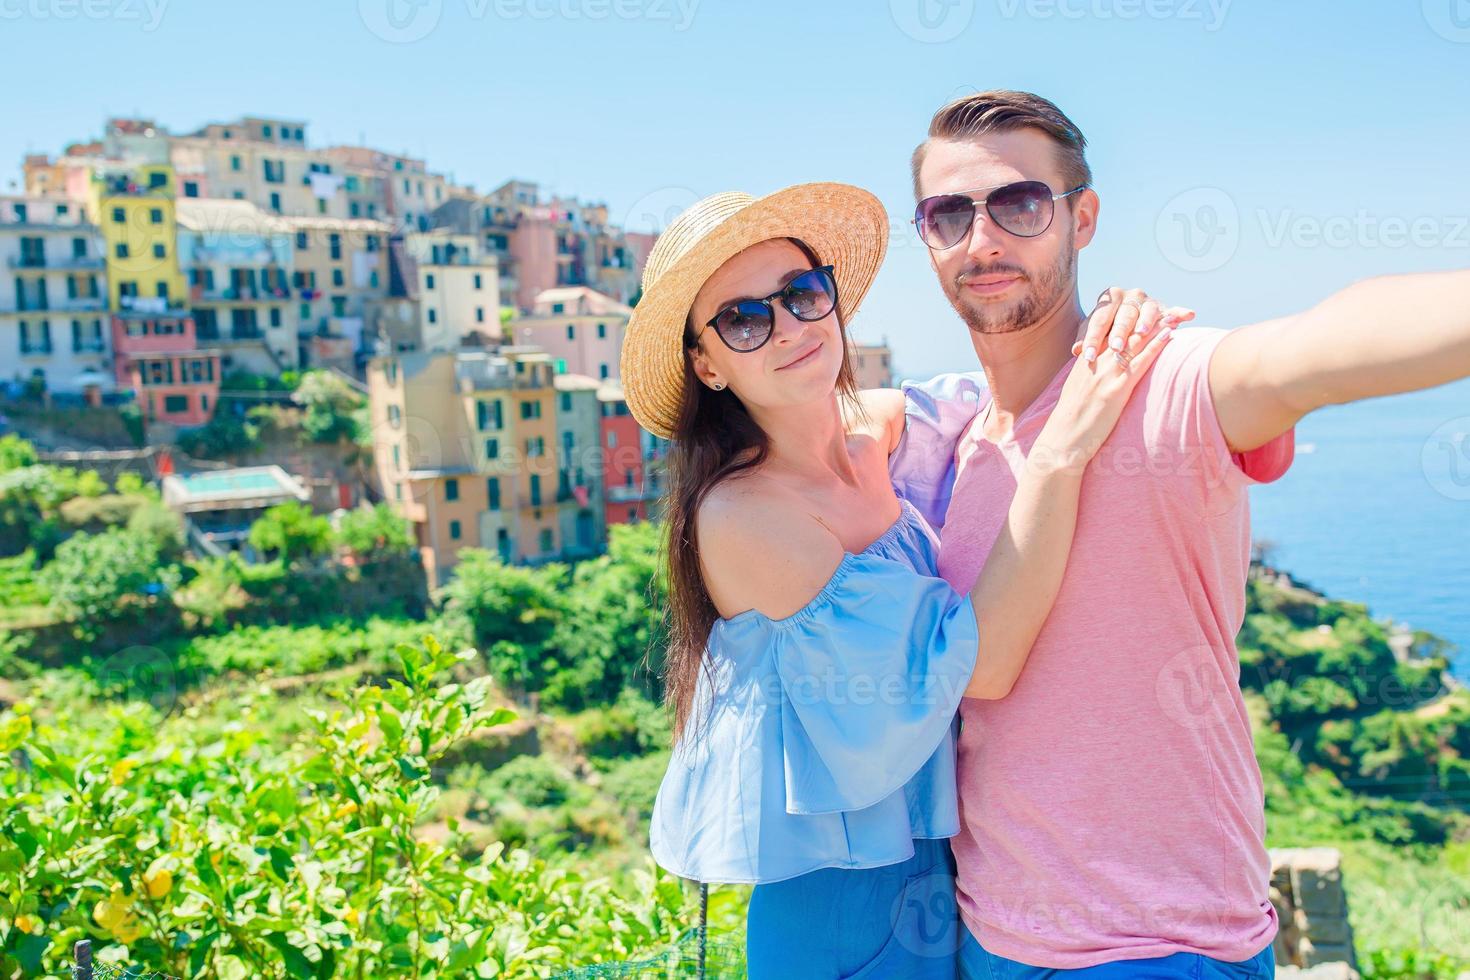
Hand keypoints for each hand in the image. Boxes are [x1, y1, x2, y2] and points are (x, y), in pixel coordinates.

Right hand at [1032, 315, 1176, 471]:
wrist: (1062, 442)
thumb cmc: (1071, 424)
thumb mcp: (1078, 394)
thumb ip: (1090, 379)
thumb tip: (1101, 375)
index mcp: (1086, 362)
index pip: (1110, 334)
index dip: (1129, 321)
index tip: (1145, 310)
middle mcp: (1094, 363)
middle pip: (1124, 333)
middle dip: (1144, 318)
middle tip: (1165, 305)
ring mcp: (1105, 375)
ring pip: (1133, 343)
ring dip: (1156, 327)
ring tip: (1174, 315)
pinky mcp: (1114, 390)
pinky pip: (1138, 363)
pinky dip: (1154, 347)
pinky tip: (1168, 336)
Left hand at [1071, 286, 1194, 363]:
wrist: (1127, 324)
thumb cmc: (1106, 333)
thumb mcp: (1094, 334)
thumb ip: (1086, 339)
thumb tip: (1076, 350)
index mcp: (1108, 298)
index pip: (1099, 319)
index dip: (1092, 338)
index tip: (1087, 356)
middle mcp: (1129, 295)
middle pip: (1123, 315)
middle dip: (1119, 332)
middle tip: (1115, 349)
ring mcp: (1147, 300)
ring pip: (1147, 310)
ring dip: (1146, 321)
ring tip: (1142, 333)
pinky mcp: (1163, 308)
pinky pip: (1172, 310)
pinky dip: (1179, 312)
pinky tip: (1188, 315)